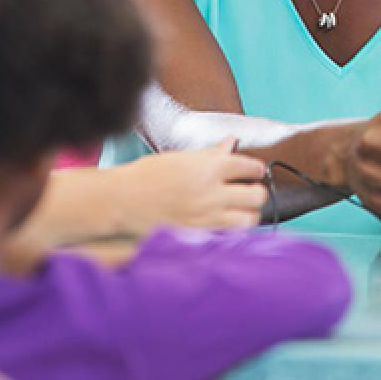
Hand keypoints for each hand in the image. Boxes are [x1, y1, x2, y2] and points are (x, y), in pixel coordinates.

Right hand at [3, 140, 267, 271]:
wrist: (123, 200)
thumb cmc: (149, 174)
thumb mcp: (182, 157)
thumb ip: (211, 153)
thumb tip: (232, 143)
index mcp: (209, 167)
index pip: (250, 167)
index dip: (256, 169)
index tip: (255, 171)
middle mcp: (212, 192)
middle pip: (257, 195)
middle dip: (257, 192)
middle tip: (249, 190)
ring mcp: (207, 217)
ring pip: (249, 219)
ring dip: (249, 213)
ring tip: (240, 209)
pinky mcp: (199, 236)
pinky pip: (229, 236)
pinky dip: (232, 230)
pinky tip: (226, 225)